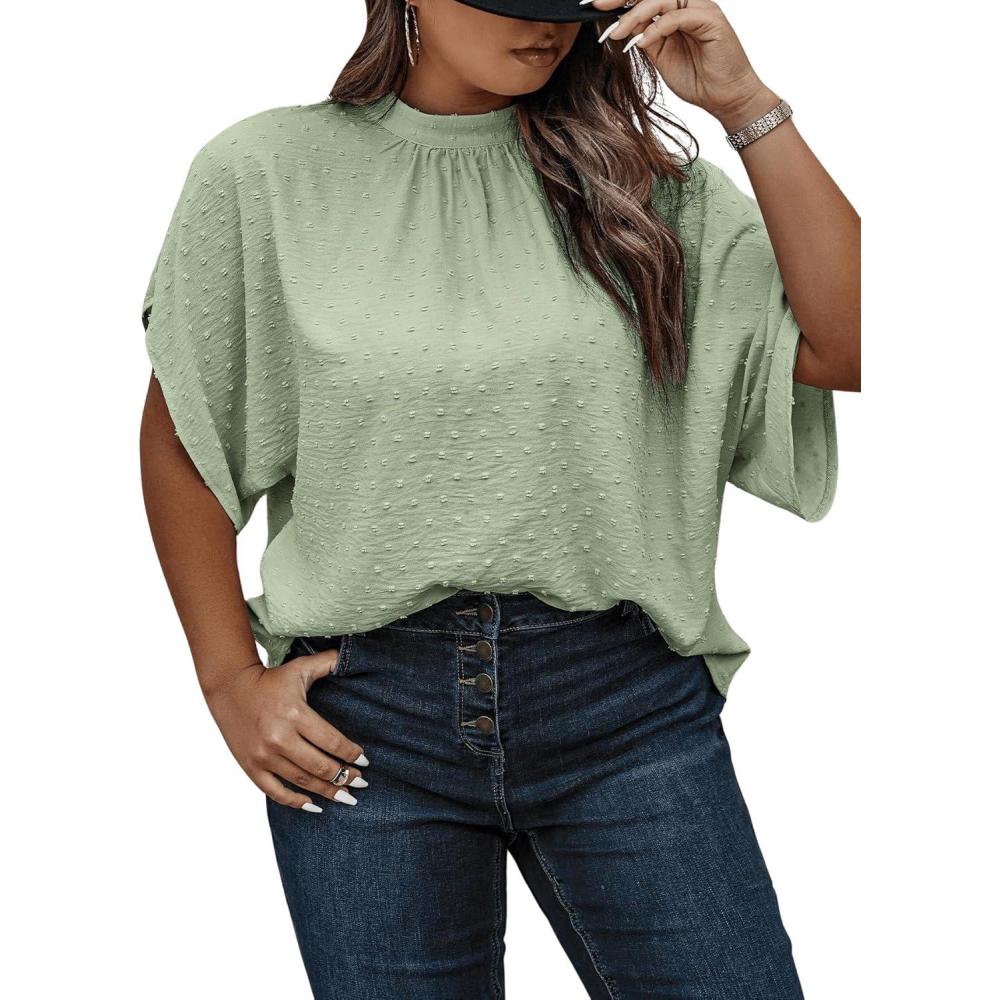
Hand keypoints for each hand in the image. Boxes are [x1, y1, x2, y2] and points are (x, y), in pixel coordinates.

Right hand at [202, 651, 368, 812]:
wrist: (230, 688)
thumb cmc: (271, 679)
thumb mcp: (300, 667)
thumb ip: (328, 662)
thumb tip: (351, 656)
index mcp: (295, 714)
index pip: (331, 742)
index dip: (351, 754)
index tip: (365, 762)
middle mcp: (279, 738)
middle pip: (320, 766)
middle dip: (345, 777)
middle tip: (360, 783)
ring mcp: (264, 756)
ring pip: (302, 781)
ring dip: (327, 791)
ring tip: (346, 797)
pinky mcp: (251, 766)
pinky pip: (275, 792)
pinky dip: (295, 801)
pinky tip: (313, 805)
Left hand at [587, 0, 776, 129]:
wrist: (725, 98)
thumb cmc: (697, 78)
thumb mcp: (660, 57)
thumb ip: (644, 38)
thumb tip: (620, 26)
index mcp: (675, 9)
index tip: (590, 6)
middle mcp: (688, 3)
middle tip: (595, 5)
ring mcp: (700, 8)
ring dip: (634, 15)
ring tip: (616, 33)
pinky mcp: (710, 19)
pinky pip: (677, 16)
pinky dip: (655, 28)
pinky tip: (640, 43)